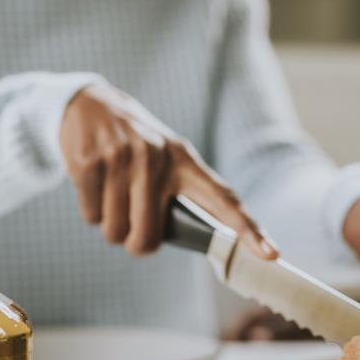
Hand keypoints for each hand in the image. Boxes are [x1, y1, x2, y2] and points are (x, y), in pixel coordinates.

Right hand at [60, 84, 277, 257]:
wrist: (89, 105)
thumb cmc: (136, 147)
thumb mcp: (168, 159)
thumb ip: (182, 194)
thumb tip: (195, 239)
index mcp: (186, 162)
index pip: (223, 198)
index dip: (248, 229)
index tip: (270, 254)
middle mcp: (158, 158)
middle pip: (148, 237)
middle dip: (137, 243)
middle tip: (132, 225)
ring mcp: (123, 158)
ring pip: (115, 232)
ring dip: (111, 226)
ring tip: (113, 195)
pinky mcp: (91, 162)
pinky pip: (91, 216)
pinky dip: (92, 212)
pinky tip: (95, 185)